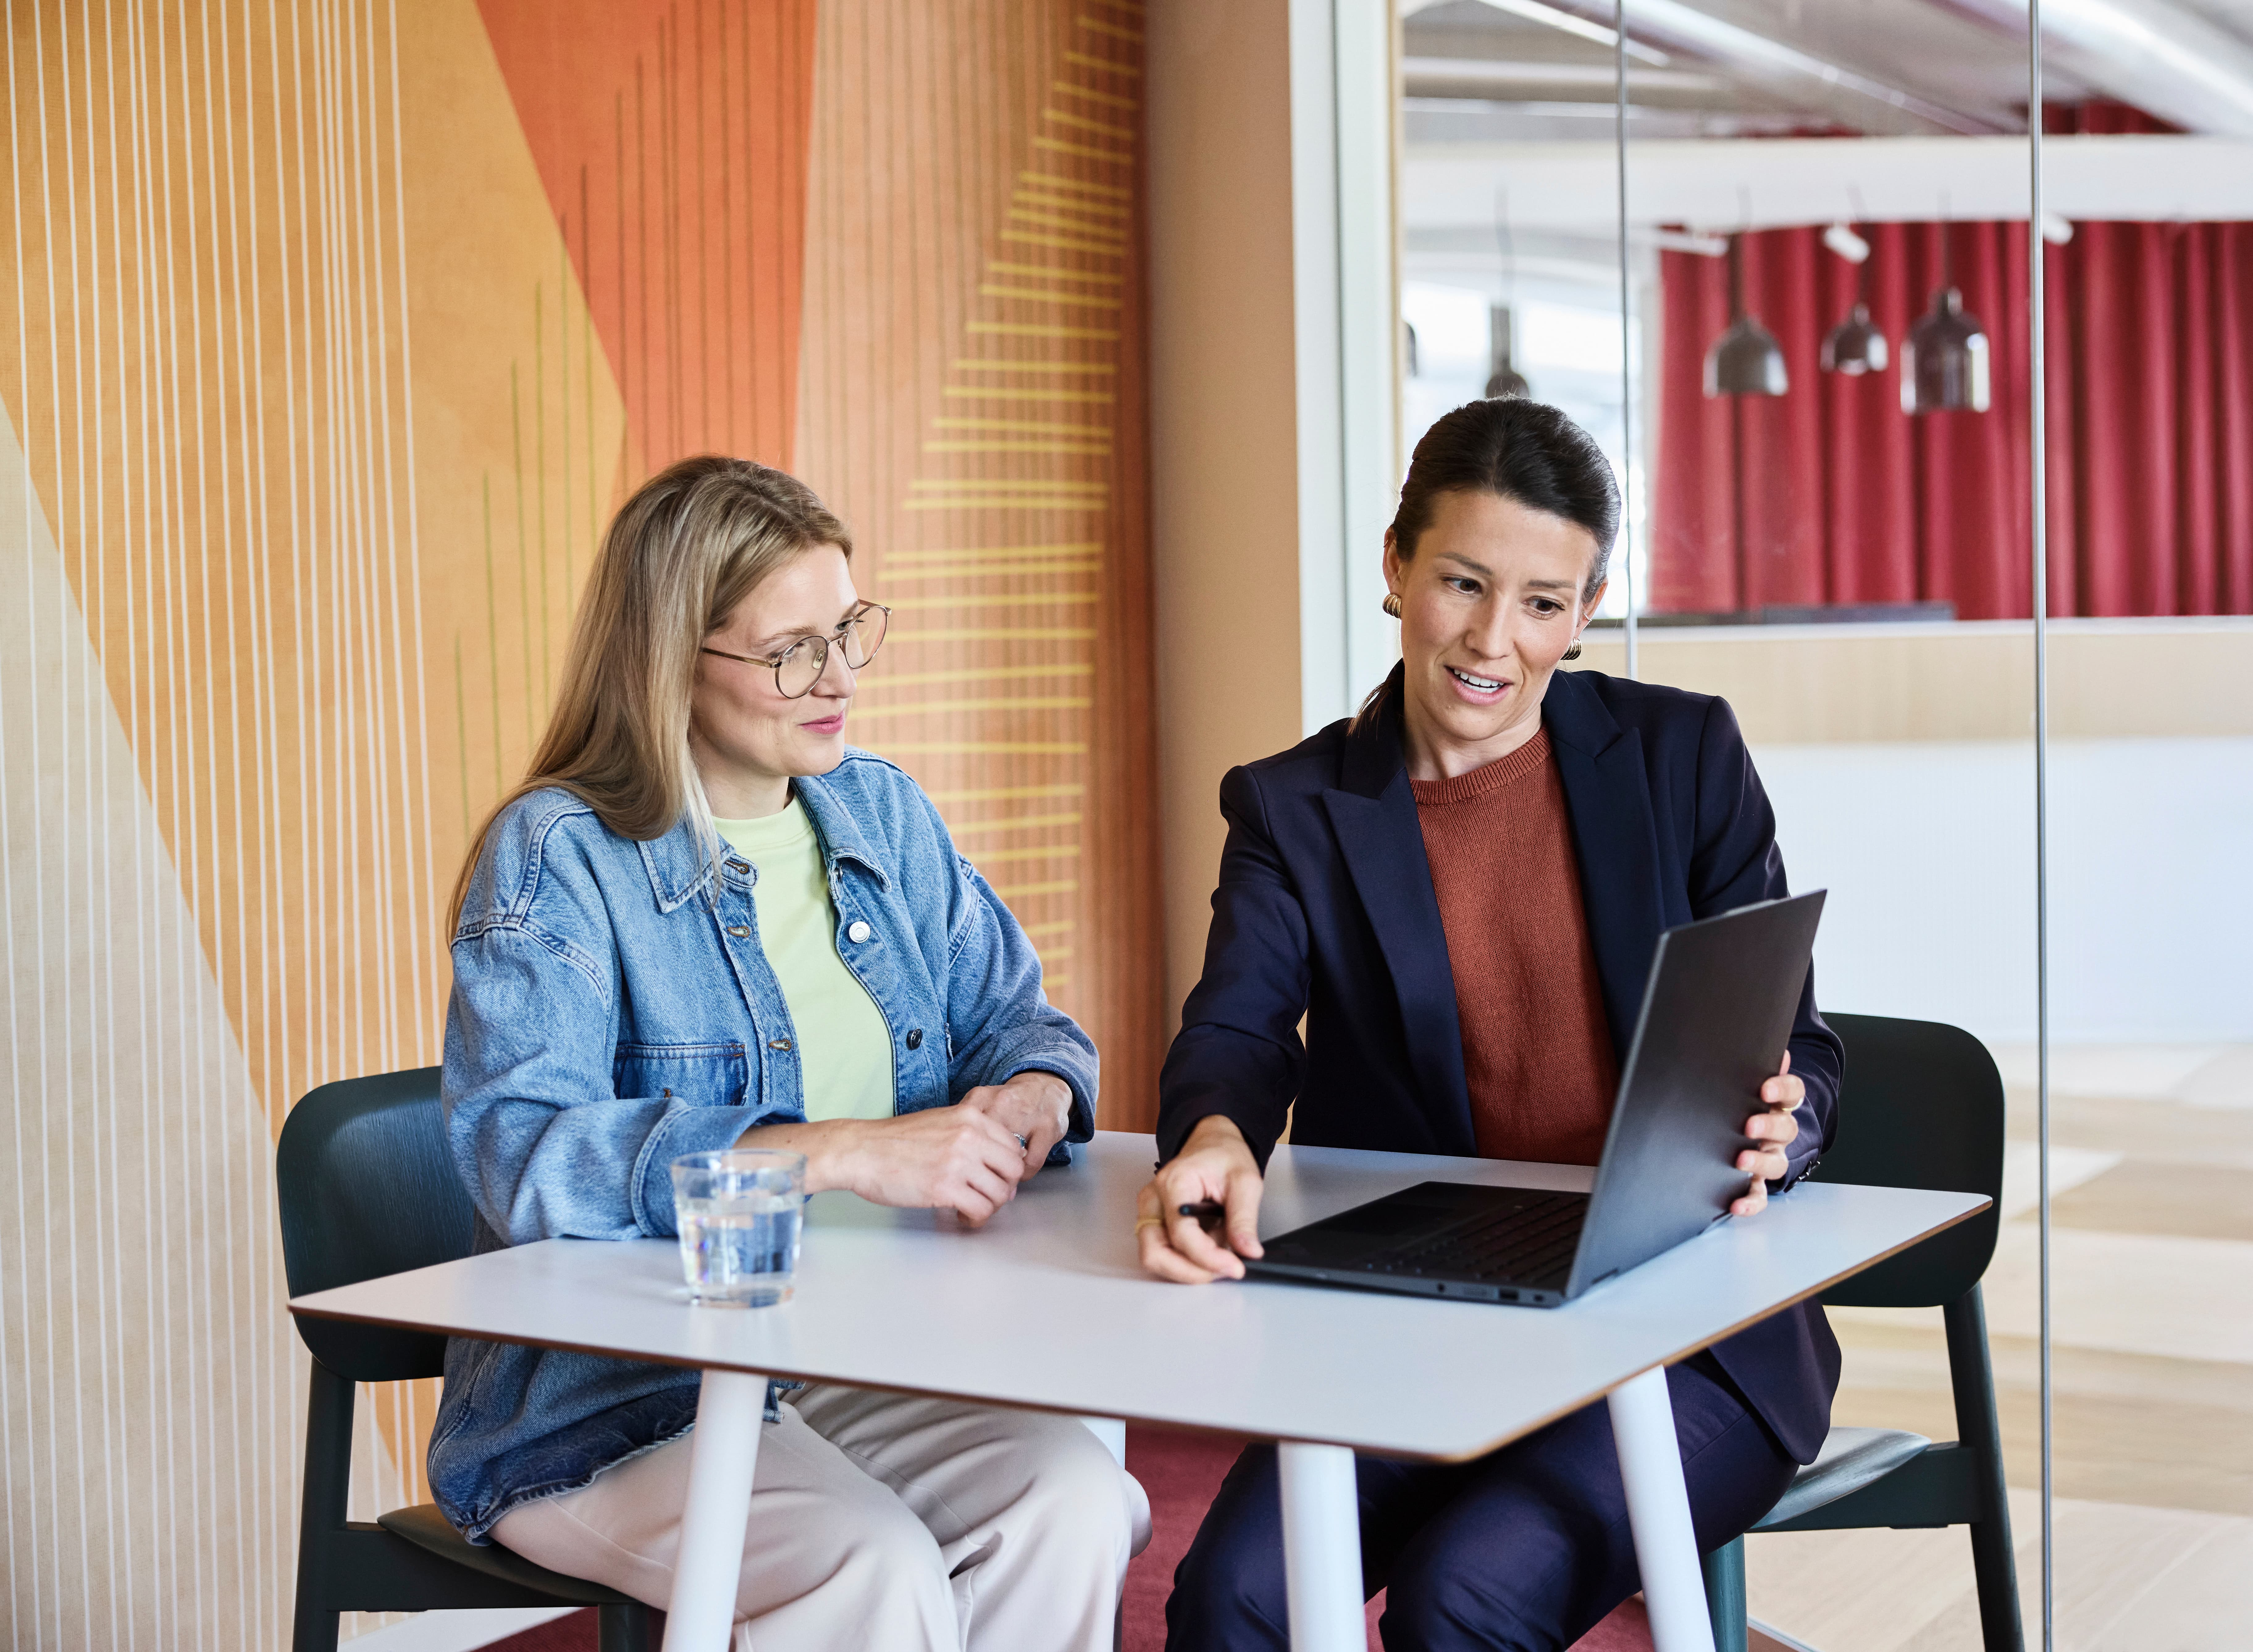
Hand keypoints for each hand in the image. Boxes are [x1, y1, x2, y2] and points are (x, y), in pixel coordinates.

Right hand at [826, 1105, 1028, 1225]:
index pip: (1014, 1147)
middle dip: (1005, 1188)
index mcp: (970, 1117)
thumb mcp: (939, 1121)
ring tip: (971, 1208)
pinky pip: (980, 1210)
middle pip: (1014, 1170)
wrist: (860, 1151)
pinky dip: (975, 1218)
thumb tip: (997, 1159)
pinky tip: (961, 1216)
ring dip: (989, 1206)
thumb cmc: (894, 1140)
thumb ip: (969, 1133)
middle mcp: (969, 1137)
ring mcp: (957, 1162)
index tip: (997, 1178)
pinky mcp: (944, 1188)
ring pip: (1000, 1194)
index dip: (1008, 1168)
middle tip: (988, 1196)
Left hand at [958, 1070, 1072, 1178]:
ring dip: (1004, 1175)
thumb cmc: (1009, 1103)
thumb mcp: (981, 1104)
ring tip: (1001, 1178)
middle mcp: (1002, 1103)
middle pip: (984, 1147)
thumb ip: (965, 1126)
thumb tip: (952, 1161)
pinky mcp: (1046, 1127)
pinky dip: (1024, 1173)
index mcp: (981, 1098)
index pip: (962, 1134)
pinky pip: (1030, 1162)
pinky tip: (1020, 1171)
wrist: (1044, 1086)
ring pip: (1007, 1158)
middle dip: (982, 1169)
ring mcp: (1025, 1115)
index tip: (962, 1170)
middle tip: (982, 1180)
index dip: (961, 1158)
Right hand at [1136, 1115, 1265, 1282]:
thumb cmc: (1225, 1156)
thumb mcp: (1246, 1182)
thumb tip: (1248, 1252)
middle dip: (1191, 1271)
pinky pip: (1161, 1251)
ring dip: (1187, 1267)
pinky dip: (1184, 1260)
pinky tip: (1207, 1247)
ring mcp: (1150, 1211)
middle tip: (1224, 1270)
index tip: (1235, 1268)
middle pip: (1155, 1252)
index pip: (1182, 1235)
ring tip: (1218, 1252)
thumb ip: (1245, 1219)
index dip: (1208, 1258)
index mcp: (1175, 1183)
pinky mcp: (1153, 1221)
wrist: (1213, 1143)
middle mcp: (1153, 1198)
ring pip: (1154, 1257)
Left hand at [1731, 1053, 1802, 1216]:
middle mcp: (1777, 1131)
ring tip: (1740, 1160)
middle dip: (1769, 1127)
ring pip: (1777, 1162)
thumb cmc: (1739, 1099)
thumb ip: (1751, 1067)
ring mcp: (1768, 1156)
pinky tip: (1736, 1204)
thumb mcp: (1744, 1081)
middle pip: (1787, 1129)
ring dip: (1761, 1161)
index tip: (1765, 1089)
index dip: (1782, 1089)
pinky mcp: (1754, 1180)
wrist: (1736, 1128)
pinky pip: (1759, 1194)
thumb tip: (1774, 1051)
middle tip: (1749, 1126)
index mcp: (1777, 1103)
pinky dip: (1750, 1201)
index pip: (1792, 1092)